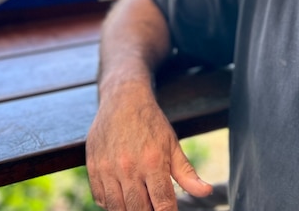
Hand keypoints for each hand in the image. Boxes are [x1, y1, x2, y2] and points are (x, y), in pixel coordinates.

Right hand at [86, 83, 212, 209]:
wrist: (122, 99)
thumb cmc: (150, 123)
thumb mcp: (172, 145)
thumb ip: (187, 173)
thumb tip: (206, 192)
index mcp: (153, 162)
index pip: (163, 204)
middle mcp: (129, 167)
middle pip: (138, 210)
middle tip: (153, 207)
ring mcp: (108, 168)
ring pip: (117, 208)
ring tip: (139, 204)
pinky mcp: (93, 166)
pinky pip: (100, 198)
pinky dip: (111, 204)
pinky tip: (122, 198)